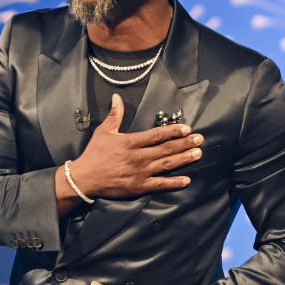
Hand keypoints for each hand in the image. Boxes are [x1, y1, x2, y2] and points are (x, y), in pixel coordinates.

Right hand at [68, 93, 203, 198]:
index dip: (173, 131)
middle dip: (184, 143)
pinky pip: (160, 184)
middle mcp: (138, 157)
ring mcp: (140, 173)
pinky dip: (174, 182)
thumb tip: (117, 97)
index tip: (186, 128)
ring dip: (184, 159)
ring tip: (198, 154)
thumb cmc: (94, 154)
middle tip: (200, 139)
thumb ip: (115, 115)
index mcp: (131, 142)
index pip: (156, 135)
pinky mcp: (139, 187)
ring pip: (166, 164)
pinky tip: (186, 179)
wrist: (84, 178)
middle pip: (166, 148)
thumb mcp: (104, 131)